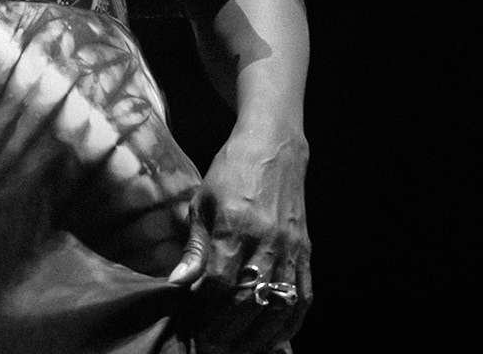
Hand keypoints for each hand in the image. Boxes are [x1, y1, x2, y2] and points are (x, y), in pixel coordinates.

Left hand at [166, 129, 312, 351]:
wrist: (274, 148)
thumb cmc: (230, 173)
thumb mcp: (202, 203)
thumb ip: (194, 247)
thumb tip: (177, 284)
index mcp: (234, 226)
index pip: (218, 283)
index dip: (203, 309)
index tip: (190, 323)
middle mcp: (266, 241)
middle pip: (248, 300)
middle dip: (226, 330)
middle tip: (209, 346)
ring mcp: (290, 249)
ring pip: (277, 305)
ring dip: (257, 335)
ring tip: (236, 349)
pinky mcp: (305, 253)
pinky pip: (302, 297)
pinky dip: (289, 323)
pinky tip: (272, 337)